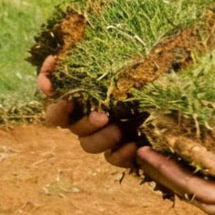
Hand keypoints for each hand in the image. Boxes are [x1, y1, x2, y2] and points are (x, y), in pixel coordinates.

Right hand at [37, 55, 140, 170]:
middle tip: (103, 116)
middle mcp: (83, 119)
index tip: (59, 95)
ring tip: (119, 129)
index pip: (53, 104)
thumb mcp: (115, 58)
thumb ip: (85, 56)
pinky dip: (120, 154)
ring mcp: (100, 135)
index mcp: (77, 99)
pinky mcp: (119, 149)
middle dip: (84, 122)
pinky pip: (112, 158)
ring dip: (100, 139)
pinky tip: (133, 145)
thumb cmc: (135, 70)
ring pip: (87, 145)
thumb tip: (54, 58)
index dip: (52, 102)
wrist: (162, 91)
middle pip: (70, 127)